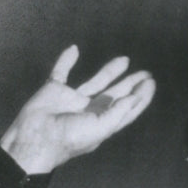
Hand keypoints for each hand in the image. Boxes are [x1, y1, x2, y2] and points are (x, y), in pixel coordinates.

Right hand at [0, 45, 155, 174]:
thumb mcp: (100, 128)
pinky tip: (74, 49)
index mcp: (104, 122)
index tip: (150, 84)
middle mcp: (91, 110)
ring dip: (110, 71)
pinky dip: (66, 60)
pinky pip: (61, 71)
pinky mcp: (54, 90)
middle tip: (146, 74)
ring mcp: (73, 99)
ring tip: (126, 60)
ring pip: (96, 81)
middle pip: (116, 94)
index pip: (127, 108)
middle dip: (131, 84)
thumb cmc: (70, 138)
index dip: (140, 97)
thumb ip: (118, 113)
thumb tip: (135, 97)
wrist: (37, 138)